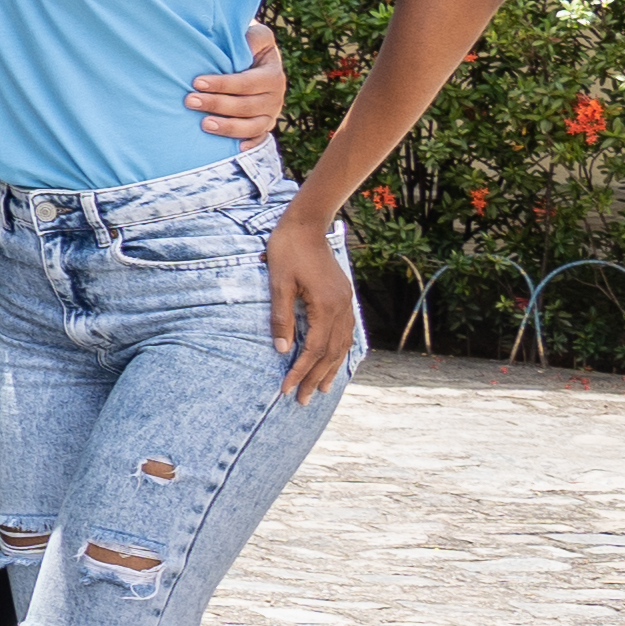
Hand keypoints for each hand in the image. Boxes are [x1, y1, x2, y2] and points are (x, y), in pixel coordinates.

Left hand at [191, 18, 293, 145]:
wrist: (251, 58)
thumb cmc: (246, 45)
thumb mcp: (255, 34)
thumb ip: (252, 37)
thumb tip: (245, 44)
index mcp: (273, 74)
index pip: (247, 83)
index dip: (223, 84)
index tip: (197, 82)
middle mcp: (275, 97)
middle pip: (247, 106)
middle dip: (217, 104)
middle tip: (189, 101)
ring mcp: (270, 114)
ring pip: (252, 126)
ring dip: (228, 127)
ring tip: (203, 124)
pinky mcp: (264, 126)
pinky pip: (259, 139)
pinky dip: (249, 144)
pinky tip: (235, 149)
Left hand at [268, 193, 362, 398]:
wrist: (306, 224)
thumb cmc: (287, 251)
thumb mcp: (278, 283)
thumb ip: (281, 317)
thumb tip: (282, 350)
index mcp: (325, 306)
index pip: (313, 350)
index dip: (299, 372)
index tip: (285, 390)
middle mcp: (342, 308)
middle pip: (331, 353)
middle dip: (314, 378)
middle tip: (300, 401)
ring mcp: (346, 303)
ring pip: (342, 345)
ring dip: (330, 369)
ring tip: (319, 389)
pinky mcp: (344, 297)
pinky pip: (346, 332)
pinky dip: (339, 351)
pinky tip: (333, 360)